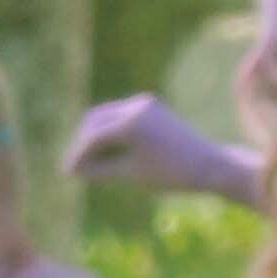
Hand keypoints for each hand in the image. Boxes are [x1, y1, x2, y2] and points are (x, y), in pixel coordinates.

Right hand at [64, 96, 257, 208]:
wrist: (209, 165)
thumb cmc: (172, 174)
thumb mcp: (131, 175)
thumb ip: (99, 170)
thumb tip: (73, 170)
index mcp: (131, 123)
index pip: (92, 137)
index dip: (77, 156)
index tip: (67, 173)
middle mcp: (135, 106)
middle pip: (94, 120)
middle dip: (83, 143)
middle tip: (75, 167)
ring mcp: (143, 103)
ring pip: (105, 116)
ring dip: (95, 136)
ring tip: (89, 162)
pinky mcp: (150, 106)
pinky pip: (120, 116)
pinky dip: (111, 131)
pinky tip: (106, 151)